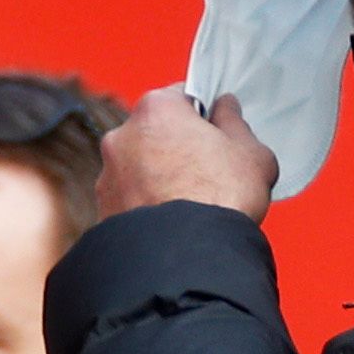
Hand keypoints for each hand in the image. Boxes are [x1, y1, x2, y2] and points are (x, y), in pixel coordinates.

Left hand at [97, 89, 279, 222]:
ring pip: (139, 167)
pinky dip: (146, 207)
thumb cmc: (219, 199)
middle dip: (178, 148)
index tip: (216, 134)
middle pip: (157, 132)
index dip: (204, 117)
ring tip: (189, 204)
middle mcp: (123, 135)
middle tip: (208, 173)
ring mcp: (108, 174)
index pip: (182, 97)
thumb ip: (236, 122)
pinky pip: (129, 200)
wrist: (187, 257)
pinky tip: (171, 223)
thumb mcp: (252, 153)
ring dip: (158, 178)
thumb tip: (226, 109)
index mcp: (157, 109)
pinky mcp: (102, 210)